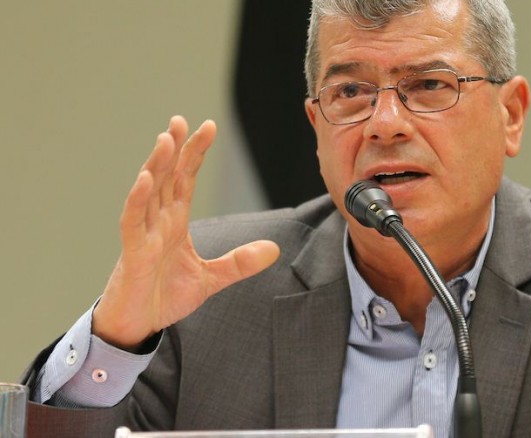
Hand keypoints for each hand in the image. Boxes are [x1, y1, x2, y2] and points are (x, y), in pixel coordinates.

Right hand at [92, 116, 279, 349]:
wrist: (139, 325)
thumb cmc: (165, 296)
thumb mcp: (212, 279)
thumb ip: (240, 262)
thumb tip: (274, 250)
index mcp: (175, 222)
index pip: (185, 179)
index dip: (195, 153)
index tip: (208, 126)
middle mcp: (159, 222)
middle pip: (167, 177)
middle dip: (175, 148)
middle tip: (181, 120)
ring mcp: (144, 234)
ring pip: (149, 192)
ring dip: (157, 165)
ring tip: (166, 139)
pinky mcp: (133, 253)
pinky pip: (134, 221)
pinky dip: (138, 200)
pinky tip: (146, 179)